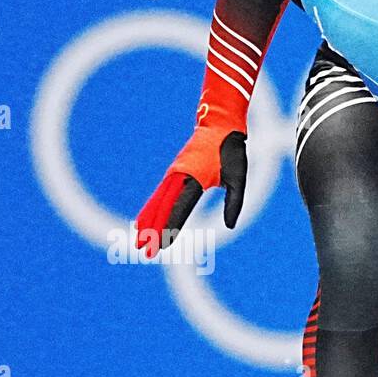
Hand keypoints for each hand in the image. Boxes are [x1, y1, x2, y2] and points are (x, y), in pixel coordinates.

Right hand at [135, 128, 246, 255]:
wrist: (219, 125)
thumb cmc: (231, 152)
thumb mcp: (239, 178)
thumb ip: (234, 202)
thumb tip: (229, 226)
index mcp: (194, 178)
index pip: (179, 209)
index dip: (170, 227)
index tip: (162, 244)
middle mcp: (179, 176)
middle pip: (162, 208)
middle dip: (153, 231)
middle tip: (145, 251)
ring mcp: (174, 174)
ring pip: (157, 202)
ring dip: (148, 221)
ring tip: (138, 240)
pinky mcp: (175, 172)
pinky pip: (161, 194)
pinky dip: (152, 209)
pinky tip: (146, 221)